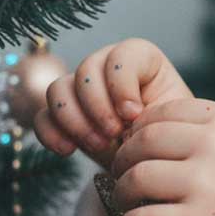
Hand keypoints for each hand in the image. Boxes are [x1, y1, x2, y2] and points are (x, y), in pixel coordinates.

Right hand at [33, 38, 193, 172]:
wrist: (154, 161)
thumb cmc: (169, 135)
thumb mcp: (172, 120)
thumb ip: (155, 111)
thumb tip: (129, 117)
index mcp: (142, 60)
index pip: (122, 55)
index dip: (122, 84)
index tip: (134, 114)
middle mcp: (107, 67)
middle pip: (86, 70)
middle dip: (98, 106)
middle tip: (114, 134)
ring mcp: (81, 89)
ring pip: (58, 89)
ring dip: (75, 121)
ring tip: (99, 145)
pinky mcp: (63, 115)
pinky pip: (42, 116)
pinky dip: (51, 133)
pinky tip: (68, 150)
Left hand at [108, 97, 214, 215]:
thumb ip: (212, 137)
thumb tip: (151, 139)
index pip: (163, 112)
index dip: (141, 131)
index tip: (138, 149)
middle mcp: (214, 145)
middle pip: (142, 142)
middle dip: (124, 161)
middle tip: (123, 178)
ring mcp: (204, 184)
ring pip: (135, 179)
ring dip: (123, 195)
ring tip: (131, 206)